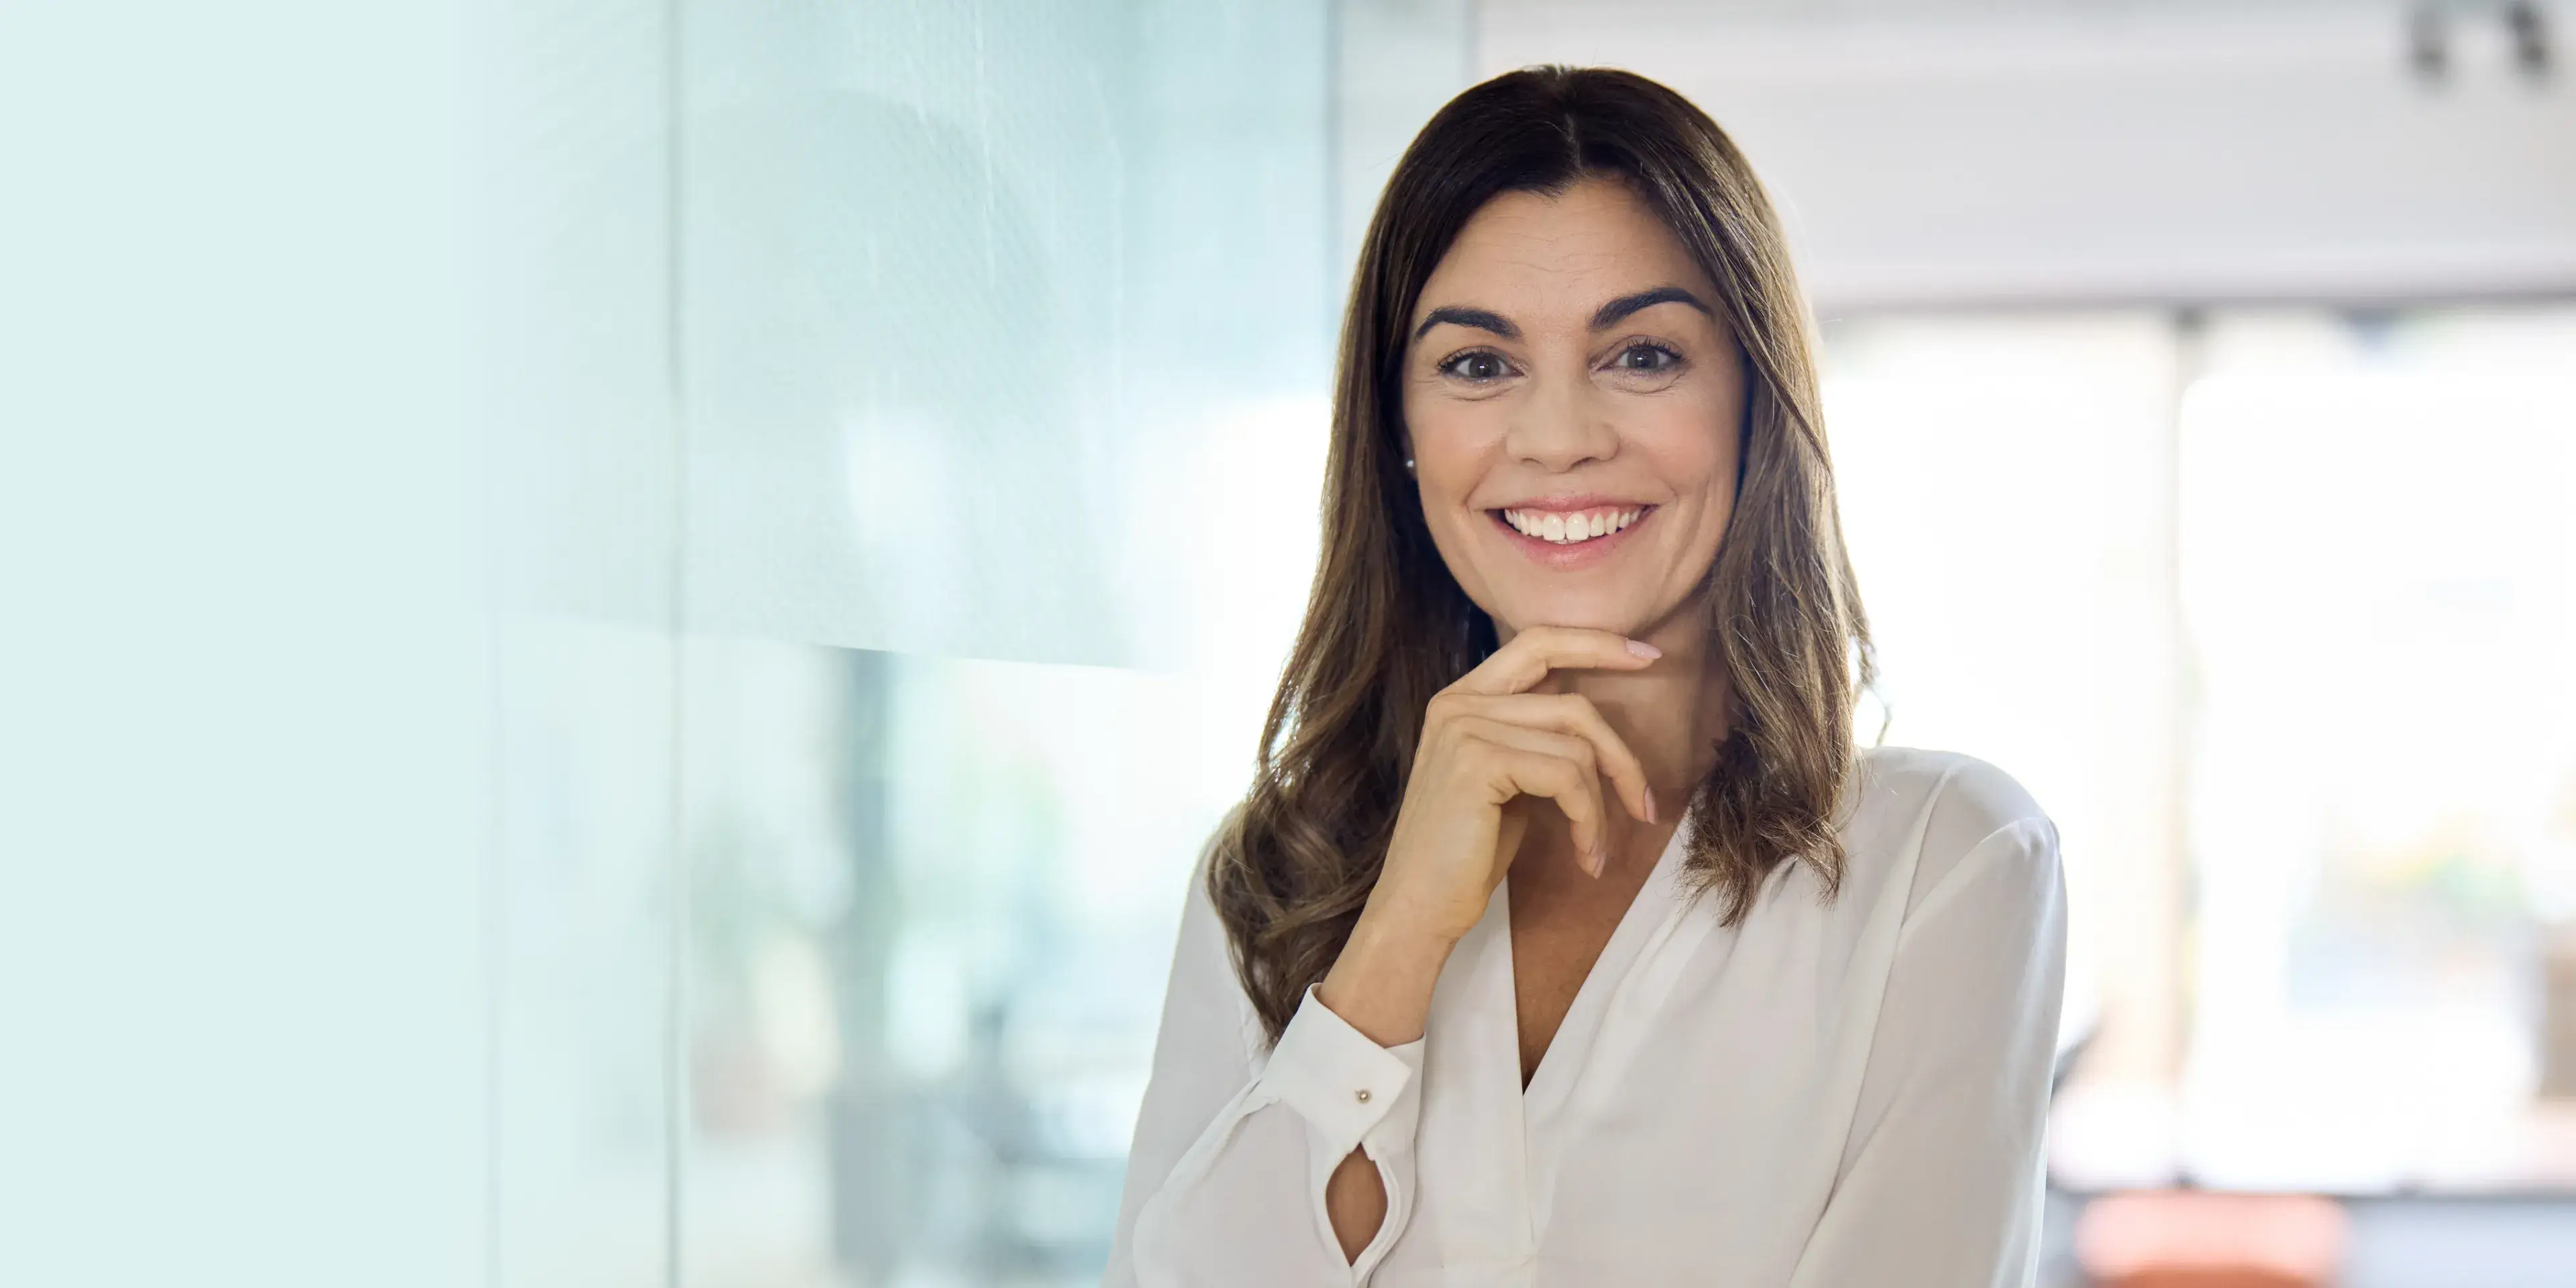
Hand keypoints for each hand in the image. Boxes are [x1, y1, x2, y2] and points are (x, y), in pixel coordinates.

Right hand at [1317, 626, 1657, 1044]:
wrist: (1418, 906)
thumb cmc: (1466, 853)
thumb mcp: (1506, 780)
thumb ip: (1533, 737)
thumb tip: (1595, 719)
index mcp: (1461, 698)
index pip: (1538, 643)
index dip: (1596, 643)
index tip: (1647, 654)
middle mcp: (1458, 702)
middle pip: (1573, 703)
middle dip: (1621, 755)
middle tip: (1645, 805)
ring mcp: (1464, 727)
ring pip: (1577, 746)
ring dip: (1603, 805)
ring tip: (1598, 849)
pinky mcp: (1478, 761)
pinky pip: (1568, 777)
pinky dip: (1589, 820)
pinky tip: (1585, 857)